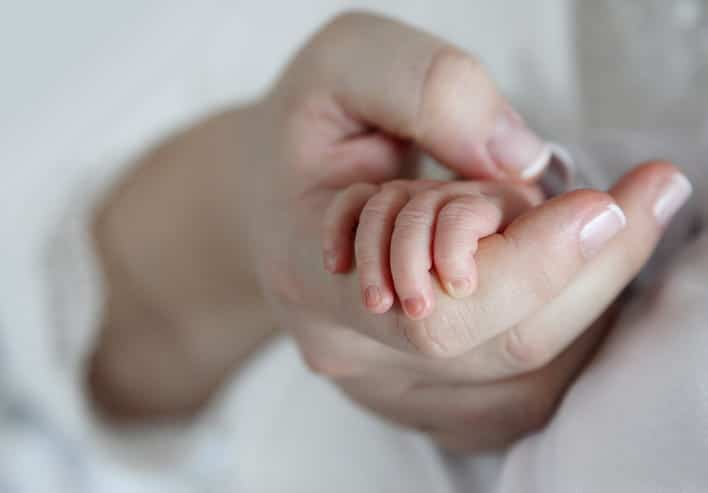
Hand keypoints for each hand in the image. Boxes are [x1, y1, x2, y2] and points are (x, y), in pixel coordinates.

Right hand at [238, 13, 687, 449]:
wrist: (274, 194)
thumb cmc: (308, 128)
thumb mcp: (345, 63)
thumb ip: (429, 92)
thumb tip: (521, 161)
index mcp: (307, 273)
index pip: (434, 312)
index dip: (532, 264)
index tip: (604, 204)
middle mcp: (347, 349)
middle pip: (501, 347)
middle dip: (586, 271)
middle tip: (641, 196)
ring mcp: (383, 383)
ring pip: (524, 376)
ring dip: (574, 292)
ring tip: (570, 221)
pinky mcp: (418, 394)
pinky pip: (521, 387)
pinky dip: (561, 321)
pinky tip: (555, 268)